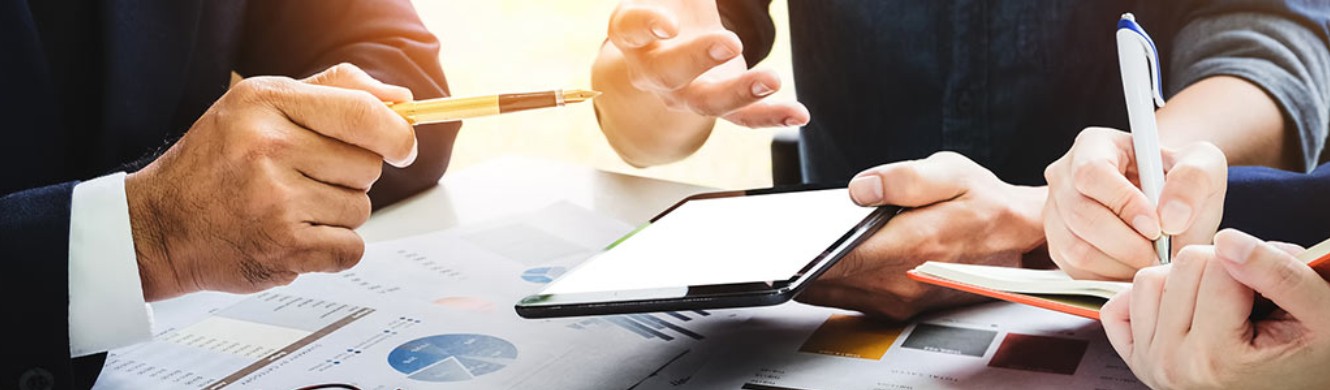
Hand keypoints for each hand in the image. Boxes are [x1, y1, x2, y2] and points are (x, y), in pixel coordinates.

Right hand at [125, 63, 416, 300]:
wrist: (160, 226)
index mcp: (266, 103)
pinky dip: (333, 249)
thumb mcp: (261, 104)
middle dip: (350, 176)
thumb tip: (403, 102)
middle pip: (367, 166)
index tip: (401, 147)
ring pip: (360, 208)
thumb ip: (334, 92)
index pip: (363, 114)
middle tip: (306, 180)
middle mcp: (268, 148)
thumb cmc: (217, 161)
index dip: (396, 134)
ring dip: (337, 213)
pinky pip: (351, 248)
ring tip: (290, 208)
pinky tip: (296, 236)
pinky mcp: (284, 248)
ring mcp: (276, 201)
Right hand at [602, 0, 807, 127]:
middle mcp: (653, 69)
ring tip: (774, 78)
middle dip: (697, 58)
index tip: (667, 21)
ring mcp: (685, 93)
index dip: (645, 25)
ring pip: (708, 103)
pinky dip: (771, 117)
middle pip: (668, 72)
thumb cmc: (668, 3)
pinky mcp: (718, 106)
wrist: (665, 51)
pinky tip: (800, 114)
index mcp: (633, 32)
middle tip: (730, 42)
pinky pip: (742, 120)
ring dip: (741, 93)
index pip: (629, 29)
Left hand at [797, 152, 1047, 319]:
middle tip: (780, 240)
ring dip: (812, 274)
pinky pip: (850, 298)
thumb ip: (904, 179)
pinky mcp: (900, 307)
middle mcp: (903, 281)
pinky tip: (825, 259)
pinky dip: (831, 282)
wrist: (1020, 239)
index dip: (804, 252)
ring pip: (834, 294)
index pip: (839, 259)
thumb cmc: (986, 204)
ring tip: (798, 246)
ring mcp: (900, 299)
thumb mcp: (950, 172)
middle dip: (802, 261)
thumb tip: (860, 188)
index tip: (782, 241)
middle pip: (827, 280)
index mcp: (912, 245)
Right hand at [1043, 127, 1226, 279]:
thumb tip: (1170, 217)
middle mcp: (1063, 177)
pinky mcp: (1057, 246)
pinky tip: (1135, 265)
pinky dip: (1110, 276)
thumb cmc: (1180, 181)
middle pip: (1080, 214)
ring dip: (1120, 263)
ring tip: (1151, 259)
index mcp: (1093, 146)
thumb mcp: (1203, 164)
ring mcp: (1054, 213)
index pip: (1092, 173)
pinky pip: (1076, 270)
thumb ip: (1194, 179)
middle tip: (1160, 253)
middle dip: (1126, 243)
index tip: (1157, 227)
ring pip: (1075, 248)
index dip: (1123, 203)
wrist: (1167, 206)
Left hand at [1101, 229, 1329, 388]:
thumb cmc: (1312, 351)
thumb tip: (1226, 239)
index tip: (1270, 292)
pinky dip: (1151, 298)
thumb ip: (1278, 272)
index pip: (1218, 266)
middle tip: (1248, 298)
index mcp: (1217, 358)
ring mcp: (1150, 364)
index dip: (1252, 263)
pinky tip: (1185, 309)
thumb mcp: (1321, 310)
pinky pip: (1119, 304)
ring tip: (1221, 304)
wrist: (1298, 382)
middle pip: (1182, 266)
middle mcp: (1174, 366)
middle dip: (1220, 268)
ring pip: (1148, 279)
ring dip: (1185, 280)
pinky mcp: (1135, 359)